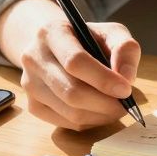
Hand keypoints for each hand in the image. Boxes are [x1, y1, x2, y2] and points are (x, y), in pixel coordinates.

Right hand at [4, 0, 141, 130]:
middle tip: (126, 105)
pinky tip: (99, 111)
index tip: (126, 89)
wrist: (56, 47)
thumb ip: (125, 49)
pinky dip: (88, 122)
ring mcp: (29, 84)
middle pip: (71, 91)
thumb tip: (127, 78)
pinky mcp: (33, 105)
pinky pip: (65, 123)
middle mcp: (34, 58)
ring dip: (100, 115)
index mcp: (51, 32)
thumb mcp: (110, 32)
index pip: (75, 61)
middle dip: (105, 103)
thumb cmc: (87, 40)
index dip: (103, 79)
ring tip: (116, 108)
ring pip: (69, 111)